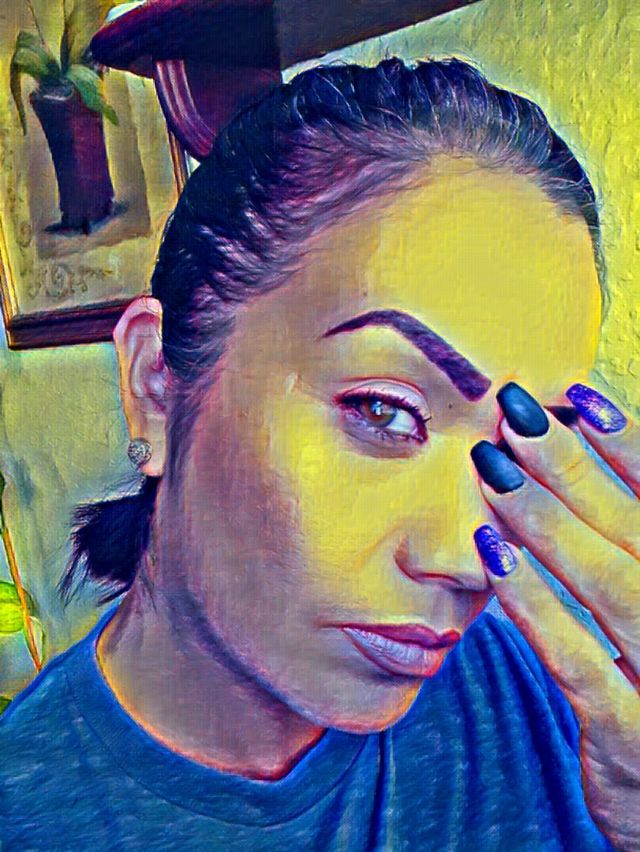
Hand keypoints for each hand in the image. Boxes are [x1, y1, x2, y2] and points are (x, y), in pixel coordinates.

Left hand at [471, 382, 639, 850]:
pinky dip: (536, 606)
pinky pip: (580, 663)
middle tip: (515, 416)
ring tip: (494, 469)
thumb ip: (621, 539)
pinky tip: (492, 559)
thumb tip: (581, 441)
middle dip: (575, 468)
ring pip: (613, 587)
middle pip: (637, 532)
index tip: (578, 394)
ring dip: (550, 522)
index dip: (632, 443)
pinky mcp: (635, 737)